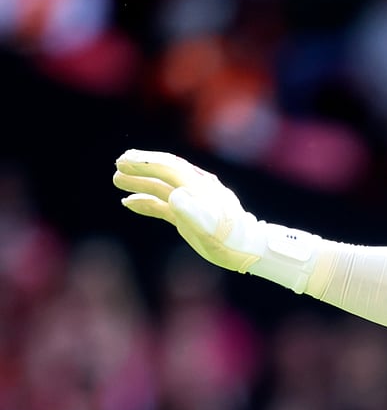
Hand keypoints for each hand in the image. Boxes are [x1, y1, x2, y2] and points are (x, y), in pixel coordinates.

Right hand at [113, 149, 264, 272]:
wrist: (246, 249)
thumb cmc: (230, 238)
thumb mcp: (210, 226)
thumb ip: (191, 211)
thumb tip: (173, 196)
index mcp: (199, 186)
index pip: (169, 167)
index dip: (147, 162)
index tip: (125, 160)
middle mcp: (195, 189)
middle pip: (164, 172)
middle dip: (141, 167)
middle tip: (117, 164)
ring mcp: (191, 202)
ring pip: (161, 187)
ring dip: (140, 183)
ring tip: (117, 180)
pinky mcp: (189, 215)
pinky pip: (163, 204)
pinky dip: (147, 202)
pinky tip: (130, 202)